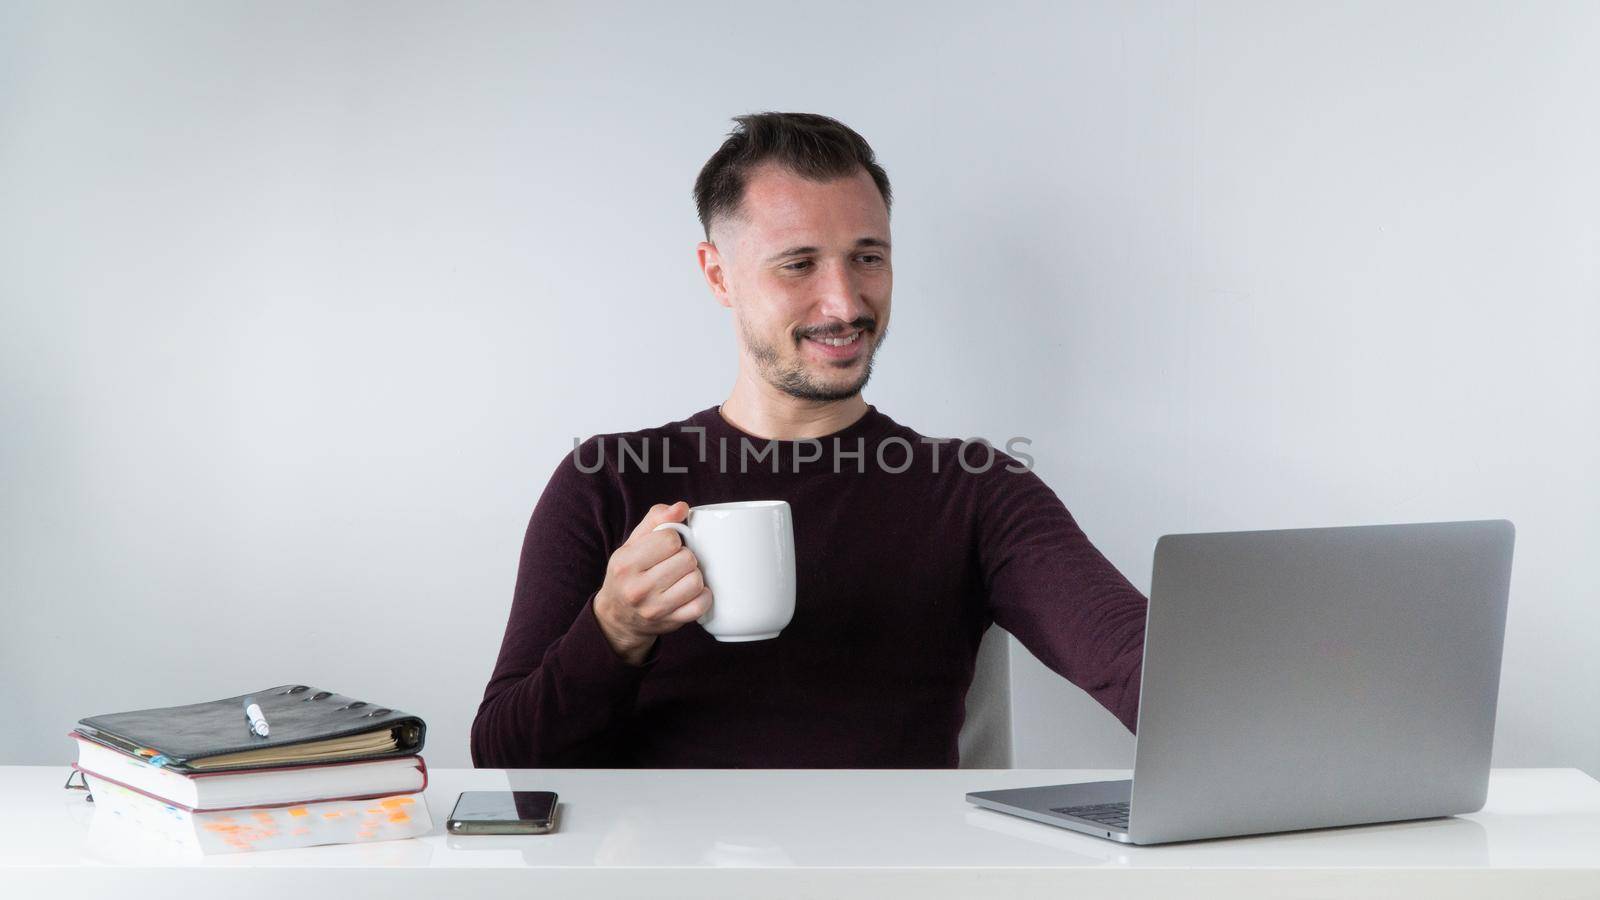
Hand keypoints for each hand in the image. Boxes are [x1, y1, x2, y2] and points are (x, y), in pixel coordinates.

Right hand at [593, 501, 713, 665]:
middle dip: (685, 557)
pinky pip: (701, 605)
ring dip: (694, 575)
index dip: (674, 539)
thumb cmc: (629, 573)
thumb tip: (682, 507)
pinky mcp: (670, 622)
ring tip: (682, 576)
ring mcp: (654, 608)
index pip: (669, 539)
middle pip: (686, 559)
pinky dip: (703, 596)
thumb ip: (656, 519)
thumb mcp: (633, 543)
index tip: (667, 547)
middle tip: (675, 562)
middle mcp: (637, 588)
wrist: (618, 617)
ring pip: (696, 581)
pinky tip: (692, 592)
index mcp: (625, 563)